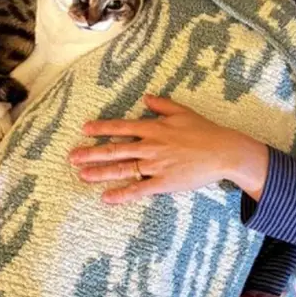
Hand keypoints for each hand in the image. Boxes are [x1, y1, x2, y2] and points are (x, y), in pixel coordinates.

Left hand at [69, 94, 269, 204]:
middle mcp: (150, 146)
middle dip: (91, 153)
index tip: (85, 129)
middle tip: (72, 157)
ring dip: (100, 172)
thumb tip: (145, 98)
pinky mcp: (164, 183)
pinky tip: (106, 198)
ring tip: (81, 175)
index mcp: (154, 128)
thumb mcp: (183, 112)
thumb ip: (162, 105)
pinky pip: (139, 190)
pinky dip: (122, 194)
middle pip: (115, 150)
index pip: (121, 127)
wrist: (224, 152)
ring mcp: (155, 165)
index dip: (102, 128)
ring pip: (122, 169)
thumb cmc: (205, 131)